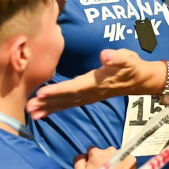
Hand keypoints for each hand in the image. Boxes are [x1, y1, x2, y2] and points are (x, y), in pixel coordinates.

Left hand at [27, 49, 159, 118]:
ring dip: (48, 108)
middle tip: (28, 108)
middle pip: (66, 99)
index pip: (74, 87)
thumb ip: (116, 57)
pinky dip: (55, 108)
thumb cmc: (132, 66)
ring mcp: (89, 96)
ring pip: (65, 104)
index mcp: (96, 82)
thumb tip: (105, 55)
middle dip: (47, 103)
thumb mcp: (127, 58)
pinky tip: (44, 112)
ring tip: (31, 113)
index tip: (42, 93)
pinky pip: (69, 104)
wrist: (141, 80)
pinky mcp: (87, 97)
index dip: (58, 91)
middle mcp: (90, 92)